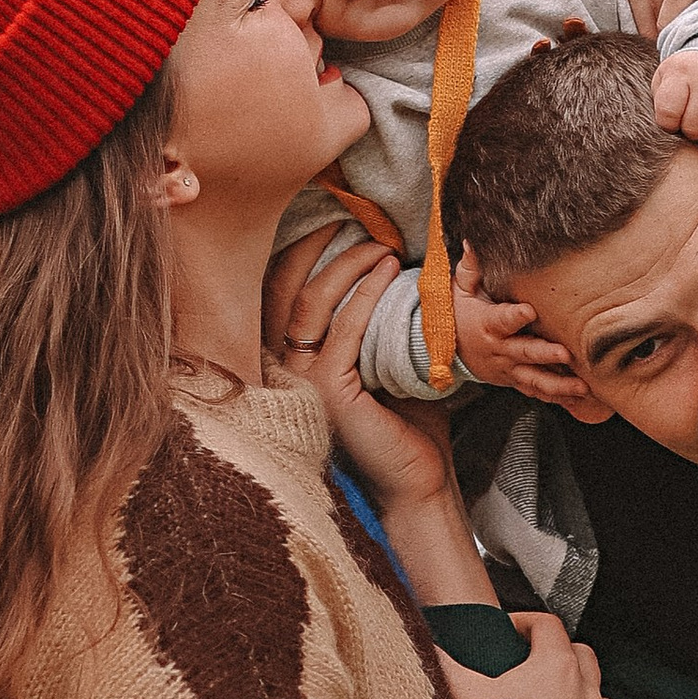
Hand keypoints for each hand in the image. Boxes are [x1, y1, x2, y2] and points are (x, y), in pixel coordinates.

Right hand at [267, 239, 453, 514]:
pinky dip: (365, 297)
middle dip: (313, 246)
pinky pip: (344, 331)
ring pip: (310, 303)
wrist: (416, 480)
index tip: (335, 220)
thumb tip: (390, 263)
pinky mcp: (328, 391)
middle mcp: (285, 367)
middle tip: (350, 217)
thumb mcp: (384, 359)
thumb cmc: (404, 422)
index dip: (301, 251)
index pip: (281, 291)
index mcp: (293, 358)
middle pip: (283, 288)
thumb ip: (375, 320)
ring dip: (346, 266)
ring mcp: (301, 380)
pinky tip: (386, 274)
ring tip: (380, 246)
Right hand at [441, 614, 619, 698]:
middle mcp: (585, 693)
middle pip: (584, 656)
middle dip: (563, 653)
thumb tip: (428, 646)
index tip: (510, 631)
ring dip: (585, 698)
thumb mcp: (466, 693)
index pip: (548, 626)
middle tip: (538, 664)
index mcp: (556, 667)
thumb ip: (446, 665)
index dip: (527, 622)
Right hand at [452, 248, 590, 401]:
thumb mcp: (460, 289)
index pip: (502, 320)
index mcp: (487, 325)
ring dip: (558, 385)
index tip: (529, 310)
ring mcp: (508, 369)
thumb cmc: (459, 314)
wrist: (448, 350)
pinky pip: (536, 391)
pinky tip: (579, 399)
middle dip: (545, 354)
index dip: (514, 316)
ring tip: (581, 387)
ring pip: (534, 380)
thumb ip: (470, 267)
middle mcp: (499, 350)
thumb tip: (473, 241)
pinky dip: (557, 397)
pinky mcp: (514, 381)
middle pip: (524, 353)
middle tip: (565, 353)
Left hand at [650, 51, 697, 146]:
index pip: (667, 115)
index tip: (673, 116)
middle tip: (696, 116)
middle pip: (694, 129)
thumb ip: (659, 103)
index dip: (668, 123)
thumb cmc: (690, 78)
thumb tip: (661, 132)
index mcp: (682, 71)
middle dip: (692, 129)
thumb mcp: (666, 80)